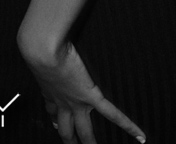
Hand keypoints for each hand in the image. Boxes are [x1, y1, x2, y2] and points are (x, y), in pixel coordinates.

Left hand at [20, 38, 145, 143]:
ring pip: (84, 130)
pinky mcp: (90, 96)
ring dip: (90, 141)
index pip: (53, 112)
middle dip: (69, 141)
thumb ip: (44, 54)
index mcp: (50, 91)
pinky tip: (137, 134)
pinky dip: (126, 125)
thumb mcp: (39, 54)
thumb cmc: (38, 46)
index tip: (57, 126)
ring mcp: (76, 102)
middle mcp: (62, 102)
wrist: (43, 50)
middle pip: (65, 130)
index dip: (55, 122)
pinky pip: (111, 114)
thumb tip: (42, 42)